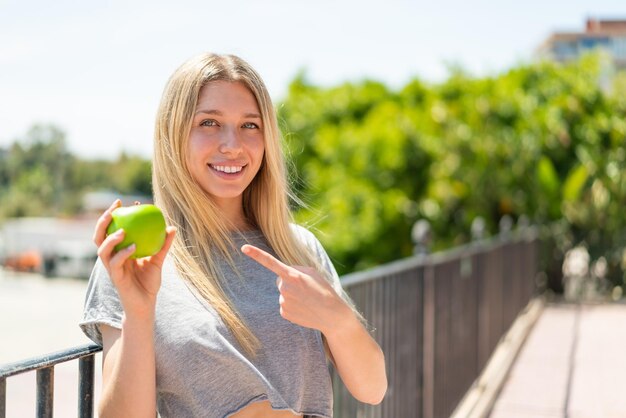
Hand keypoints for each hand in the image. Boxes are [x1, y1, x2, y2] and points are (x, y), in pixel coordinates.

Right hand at [93, 199, 175, 318]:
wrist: (145, 305)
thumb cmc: (149, 282)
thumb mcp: (158, 260)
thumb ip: (163, 245)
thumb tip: (172, 227)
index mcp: (118, 251)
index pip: (111, 230)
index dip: (114, 215)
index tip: (125, 202)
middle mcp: (111, 258)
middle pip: (99, 236)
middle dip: (103, 220)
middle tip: (116, 208)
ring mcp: (111, 268)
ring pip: (102, 250)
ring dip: (111, 238)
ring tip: (122, 229)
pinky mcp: (116, 278)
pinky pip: (116, 264)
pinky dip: (123, 254)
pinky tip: (133, 247)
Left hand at [241, 244, 351, 334]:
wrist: (332, 315)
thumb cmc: (323, 290)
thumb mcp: (312, 272)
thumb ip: (295, 269)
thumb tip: (282, 275)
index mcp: (293, 275)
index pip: (270, 262)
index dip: (256, 254)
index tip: (243, 248)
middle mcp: (285, 288)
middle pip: (280, 280)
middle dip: (290, 282)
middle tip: (306, 289)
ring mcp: (283, 302)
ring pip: (283, 293)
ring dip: (293, 294)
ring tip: (307, 299)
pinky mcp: (284, 313)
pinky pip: (284, 305)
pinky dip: (293, 305)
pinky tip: (304, 308)